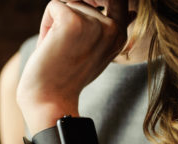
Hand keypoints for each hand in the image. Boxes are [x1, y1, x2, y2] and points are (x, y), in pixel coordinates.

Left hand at [16, 0, 130, 129]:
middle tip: (66, 49)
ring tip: (59, 52)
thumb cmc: (67, 77)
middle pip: (84, 1)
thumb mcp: (96, 52)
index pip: (118, 0)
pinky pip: (54, 6)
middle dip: (69, 19)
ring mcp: (93, 24)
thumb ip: (108, 30)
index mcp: (120, 35)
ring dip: (56, 26)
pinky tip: (50, 48)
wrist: (50, 101)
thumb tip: (131, 13)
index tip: (81, 25)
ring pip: (68, 4)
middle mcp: (112, 28)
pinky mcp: (72, 21)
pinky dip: (45, 26)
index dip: (97, 3)